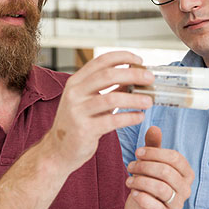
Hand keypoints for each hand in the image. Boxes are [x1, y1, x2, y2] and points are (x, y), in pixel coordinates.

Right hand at [46, 51, 154, 170]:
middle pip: (108, 75)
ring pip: (112, 98)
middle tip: (150, 78)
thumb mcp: (90, 101)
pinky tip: (139, 117)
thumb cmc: (77, 124)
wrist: (58, 151)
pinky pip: (112, 121)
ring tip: (149, 101)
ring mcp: (77, 111)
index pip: (101, 61)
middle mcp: (74, 93)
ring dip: (134, 99)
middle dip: (133, 74)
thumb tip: (134, 76)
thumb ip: (110, 89)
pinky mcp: (84, 130)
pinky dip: (129, 118)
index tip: (139, 60)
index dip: (122, 57)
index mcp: (76, 82)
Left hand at [123, 126, 193, 208]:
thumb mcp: (151, 162)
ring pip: (161, 188)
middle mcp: (186, 188)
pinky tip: (133, 192)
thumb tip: (154, 128)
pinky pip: (155, 206)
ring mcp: (177, 204)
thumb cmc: (149, 181)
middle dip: (145, 166)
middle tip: (130, 165)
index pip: (175, 158)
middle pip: (166, 172)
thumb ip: (154, 146)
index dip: (155, 153)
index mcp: (186, 172)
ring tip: (128, 179)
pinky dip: (142, 197)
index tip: (138, 152)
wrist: (141, 208)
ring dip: (141, 181)